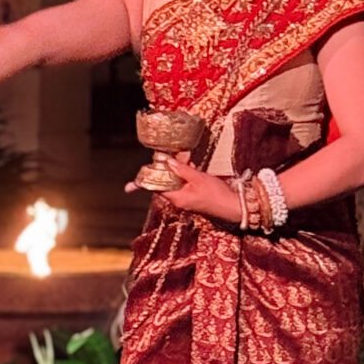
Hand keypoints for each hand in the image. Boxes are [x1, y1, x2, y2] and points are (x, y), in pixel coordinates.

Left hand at [125, 155, 241, 222]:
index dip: (145, 182)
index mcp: (177, 198)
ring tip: (182, 156)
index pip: (156, 188)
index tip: (130, 186)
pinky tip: (191, 164)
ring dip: (177, 170)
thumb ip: (182, 170)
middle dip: (165, 170)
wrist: (234, 207)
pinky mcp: (194, 196)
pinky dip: (186, 174)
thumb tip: (167, 162)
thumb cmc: (216, 194)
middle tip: (164, 156)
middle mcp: (179, 200)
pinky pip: (185, 183)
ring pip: (176, 182)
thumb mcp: (198, 178)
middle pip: (165, 183)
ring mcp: (186, 199)